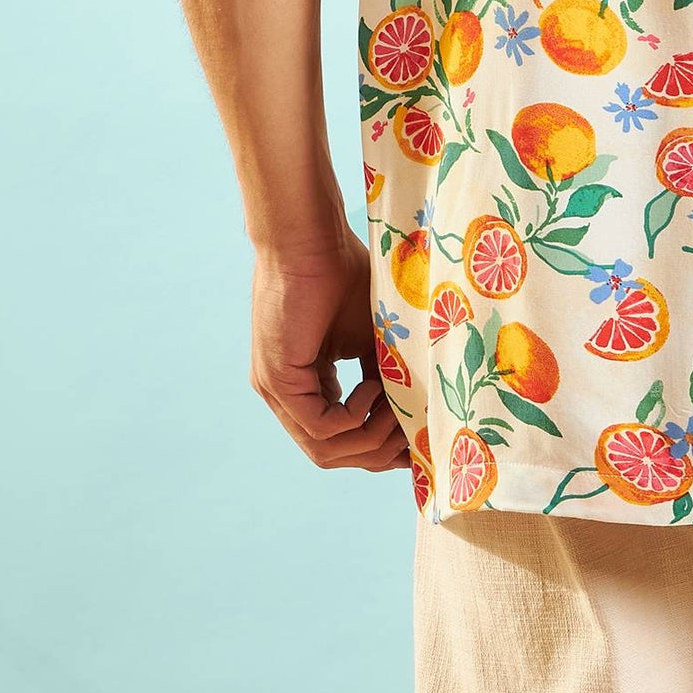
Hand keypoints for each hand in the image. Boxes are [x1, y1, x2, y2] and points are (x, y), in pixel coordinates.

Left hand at [251, 225, 410, 472]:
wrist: (311, 238)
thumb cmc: (342, 274)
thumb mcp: (372, 337)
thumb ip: (383, 377)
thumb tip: (413, 416)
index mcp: (304, 384)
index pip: (337, 439)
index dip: (377, 449)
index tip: (416, 443)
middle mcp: (285, 395)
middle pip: (331, 454)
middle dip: (377, 453)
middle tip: (415, 438)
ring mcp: (276, 391)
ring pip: (324, 449)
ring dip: (371, 438)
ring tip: (400, 411)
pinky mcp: (276, 379)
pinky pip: (320, 426)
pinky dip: (354, 416)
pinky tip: (374, 389)